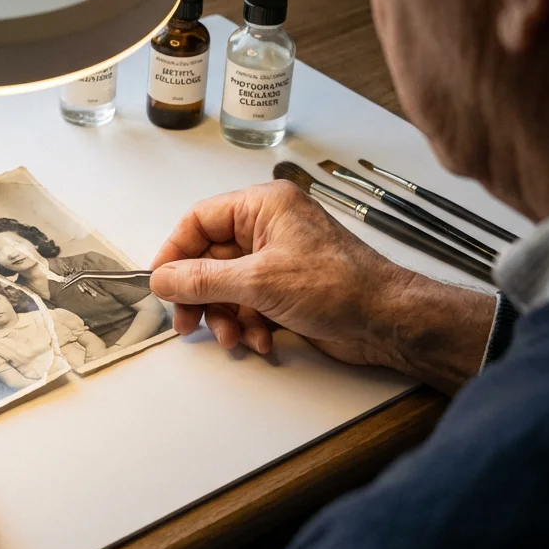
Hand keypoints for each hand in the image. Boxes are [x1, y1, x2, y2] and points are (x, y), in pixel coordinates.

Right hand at [149, 181, 494, 390]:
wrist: (388, 321)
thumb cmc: (341, 286)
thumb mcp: (258, 282)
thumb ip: (202, 280)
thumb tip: (163, 278)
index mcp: (263, 207)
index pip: (200, 220)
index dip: (175, 252)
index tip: (161, 282)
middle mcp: (269, 228)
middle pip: (210, 259)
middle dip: (201, 296)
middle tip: (189, 323)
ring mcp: (278, 260)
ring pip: (227, 287)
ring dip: (225, 317)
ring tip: (233, 338)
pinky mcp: (287, 289)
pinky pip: (249, 305)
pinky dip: (248, 326)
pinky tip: (261, 342)